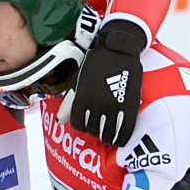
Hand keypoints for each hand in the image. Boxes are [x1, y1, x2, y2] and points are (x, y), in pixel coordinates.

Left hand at [63, 18, 146, 146]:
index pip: (78, 124)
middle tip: (98, 128)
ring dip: (107, 136)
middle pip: (92, 130)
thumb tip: (60, 121)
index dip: (82, 126)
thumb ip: (69, 102)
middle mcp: (96, 105)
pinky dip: (121, 138)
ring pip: (107, 132)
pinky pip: (124, 129)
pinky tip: (120, 139)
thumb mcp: (78, 81)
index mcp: (82, 99)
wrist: (117, 50)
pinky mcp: (129, 106)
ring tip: (108, 135)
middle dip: (94, 131)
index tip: (86, 124)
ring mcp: (113, 106)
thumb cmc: (95, 64)